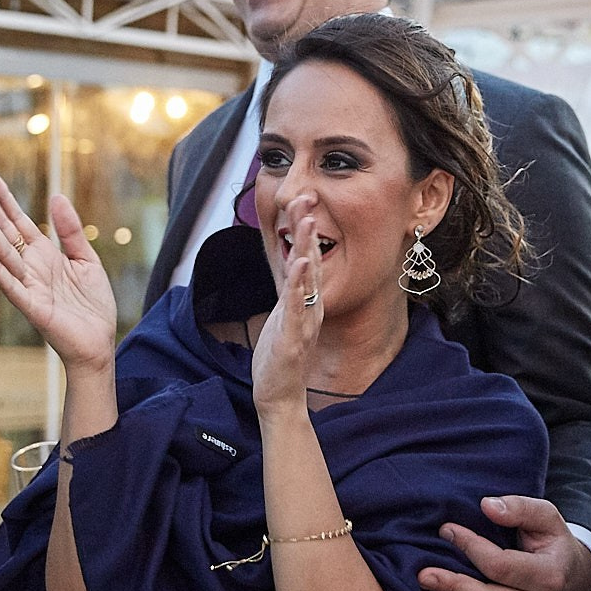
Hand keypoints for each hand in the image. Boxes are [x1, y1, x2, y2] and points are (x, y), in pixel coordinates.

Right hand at [0, 169, 116, 372]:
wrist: (99, 342)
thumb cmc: (92, 305)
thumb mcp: (86, 260)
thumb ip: (71, 231)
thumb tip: (56, 196)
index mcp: (43, 254)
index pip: (17, 219)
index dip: (3, 197)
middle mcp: (30, 266)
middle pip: (4, 230)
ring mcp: (28, 285)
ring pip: (2, 252)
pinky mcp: (32, 306)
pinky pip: (10, 285)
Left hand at [251, 198, 322, 409]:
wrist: (278, 394)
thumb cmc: (279, 353)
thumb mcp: (285, 313)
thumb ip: (291, 289)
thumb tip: (292, 263)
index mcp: (307, 300)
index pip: (308, 257)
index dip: (306, 228)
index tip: (304, 198)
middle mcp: (310, 306)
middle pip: (312, 261)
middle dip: (308, 229)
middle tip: (308, 197)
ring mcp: (304, 322)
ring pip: (308, 281)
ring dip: (308, 249)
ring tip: (308, 222)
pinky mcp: (293, 339)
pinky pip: (296, 309)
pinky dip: (299, 286)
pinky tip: (300, 266)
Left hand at [421, 496, 590, 590]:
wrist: (575, 582)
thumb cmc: (553, 544)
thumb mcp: (547, 518)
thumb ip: (520, 508)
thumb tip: (487, 506)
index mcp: (548, 575)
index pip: (502, 565)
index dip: (471, 546)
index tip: (446, 530)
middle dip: (454, 588)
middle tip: (423, 576)